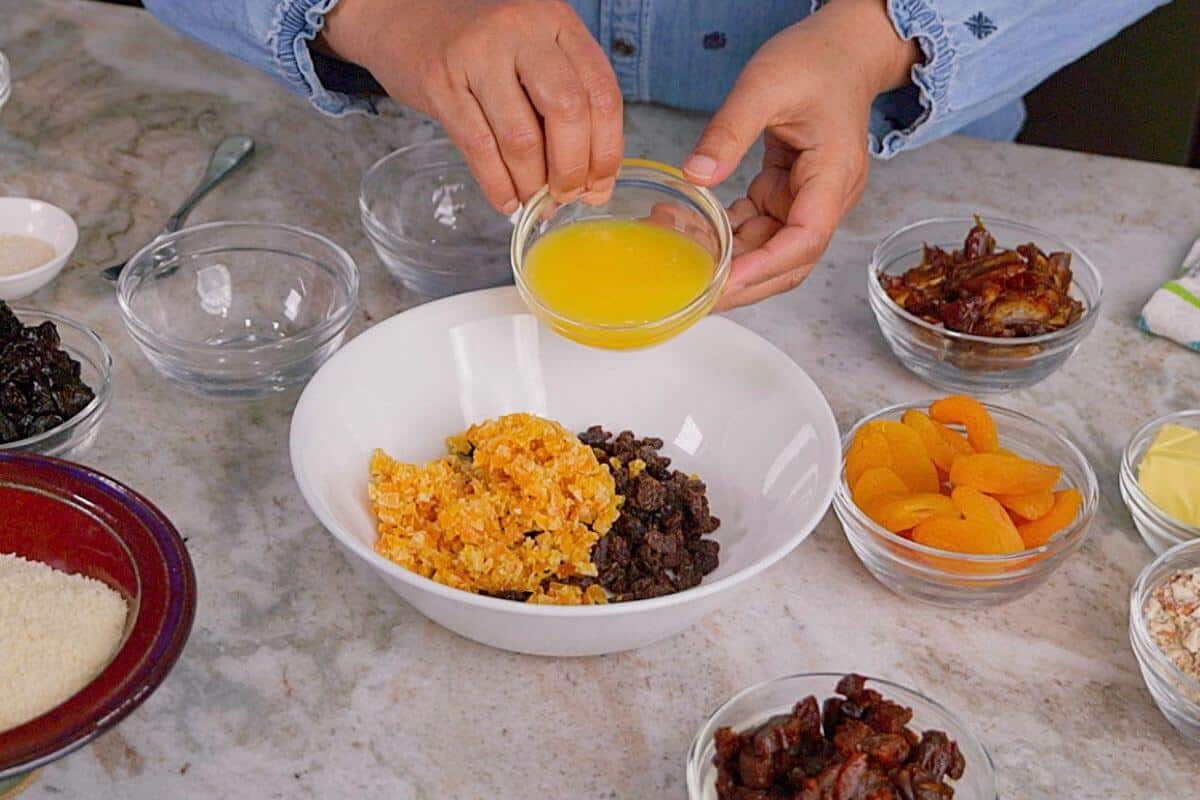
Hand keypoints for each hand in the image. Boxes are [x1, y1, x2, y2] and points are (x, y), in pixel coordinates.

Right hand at [321, 0, 623, 212]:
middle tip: (566, 196)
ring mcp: (477, 53)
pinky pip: (478, 147)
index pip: (601, 91)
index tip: (599, 185)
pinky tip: (506, 201)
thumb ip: (565, 101)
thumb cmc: (481, 47)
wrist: (405, 17)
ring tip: (534, 202)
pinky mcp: (440, 81)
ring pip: (521, 137)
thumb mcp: (533, 52)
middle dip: (572, 168)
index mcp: (556, 21)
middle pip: (568, 110)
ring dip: (531, 183)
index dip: (607, 149)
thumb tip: (593, 182)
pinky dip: (497, 184)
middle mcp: (520, 30)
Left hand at [681, 0, 918, 309]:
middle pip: (790, 261)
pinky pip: (757, 227)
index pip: (805, 238)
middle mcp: (826, 198)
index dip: (767, 265)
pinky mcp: (787, 194)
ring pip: (770, 250)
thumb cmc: (815, 62)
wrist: (841, 50)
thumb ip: (729, 132)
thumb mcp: (764, 86)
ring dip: (730, 263)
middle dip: (746, 284)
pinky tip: (691, 235)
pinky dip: (727, 236)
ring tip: (683, 268)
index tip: (728, 282)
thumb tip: (696, 176)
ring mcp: (807, 199)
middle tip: (698, 300)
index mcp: (833, 175)